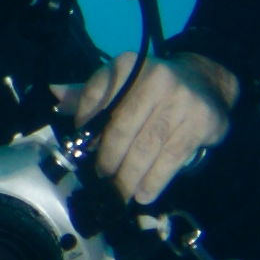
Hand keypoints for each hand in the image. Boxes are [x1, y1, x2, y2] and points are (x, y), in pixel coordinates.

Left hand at [67, 49, 236, 206]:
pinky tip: (144, 194)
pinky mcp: (200, 122)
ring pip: (146, 147)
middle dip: (108, 160)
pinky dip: (154, 180)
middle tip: (102, 179)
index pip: (96, 95)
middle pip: (121, 129)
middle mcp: (155, 77)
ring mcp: (180, 100)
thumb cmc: (150, 89)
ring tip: (120, 193)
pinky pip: (171, 158)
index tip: (83, 147)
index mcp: (128, 65)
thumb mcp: (120, 84)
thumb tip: (55, 93)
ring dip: (129, 177)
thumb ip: (88, 93)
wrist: (204, 83)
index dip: (85, 125)